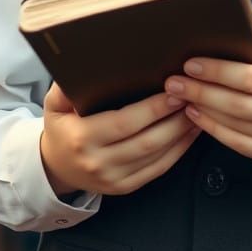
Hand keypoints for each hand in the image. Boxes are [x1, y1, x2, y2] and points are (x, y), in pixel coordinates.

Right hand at [39, 82, 201, 197]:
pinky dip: (178, 151)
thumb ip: (66, 86)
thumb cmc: (60, 129)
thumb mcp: (55, 104)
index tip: (174, 92)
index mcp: (82, 137)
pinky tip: (189, 134)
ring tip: (197, 111)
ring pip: (157, 156)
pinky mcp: (125, 187)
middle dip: (174, 119)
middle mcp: (99, 161)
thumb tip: (84, 63)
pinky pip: (158, 169)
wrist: (54, 167)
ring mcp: (113, 178)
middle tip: (192, 98)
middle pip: (147, 141)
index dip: (153, 109)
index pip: (125, 122)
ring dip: (181, 134)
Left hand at [164, 20, 251, 176]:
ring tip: (178, 94)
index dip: (218, 71)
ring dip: (201, 108)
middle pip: (236, 103)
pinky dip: (211, 128)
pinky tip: (194, 114)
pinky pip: (235, 142)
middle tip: (173, 80)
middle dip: (201, 90)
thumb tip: (243, 15)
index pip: (250, 77)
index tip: (191, 63)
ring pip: (232, 124)